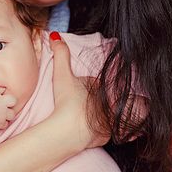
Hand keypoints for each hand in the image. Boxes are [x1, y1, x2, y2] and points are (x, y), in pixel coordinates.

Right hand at [0, 87, 16, 134]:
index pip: (3, 89)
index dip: (0, 93)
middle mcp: (1, 102)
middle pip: (13, 100)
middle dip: (9, 102)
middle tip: (2, 106)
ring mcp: (2, 113)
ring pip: (12, 114)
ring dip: (7, 115)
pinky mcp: (1, 123)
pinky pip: (6, 124)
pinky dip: (1, 124)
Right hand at [49, 32, 109, 152]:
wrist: (68, 130)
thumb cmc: (66, 102)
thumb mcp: (61, 75)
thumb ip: (60, 54)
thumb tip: (55, 35)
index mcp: (100, 85)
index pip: (98, 82)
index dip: (91, 85)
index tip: (84, 90)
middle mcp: (109, 101)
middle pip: (110, 97)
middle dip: (109, 97)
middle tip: (95, 102)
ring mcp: (109, 119)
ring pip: (116, 114)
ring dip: (115, 114)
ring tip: (111, 115)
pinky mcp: (107, 136)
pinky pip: (115, 132)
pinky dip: (111, 131)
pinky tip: (106, 131)